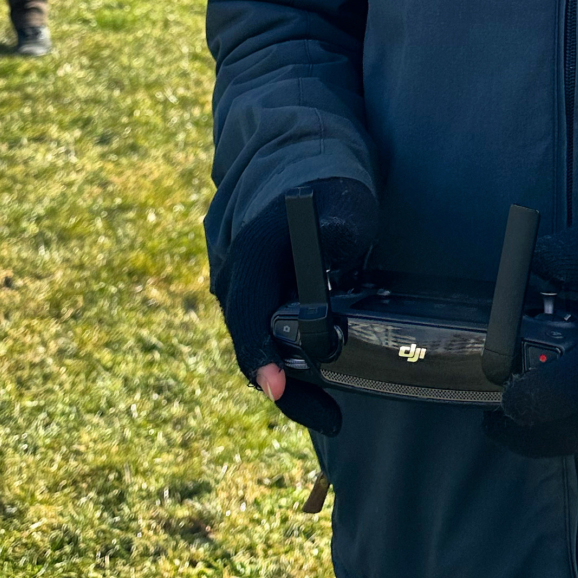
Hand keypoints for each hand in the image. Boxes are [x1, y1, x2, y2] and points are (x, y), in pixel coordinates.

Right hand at [212, 177, 377, 435]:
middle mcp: (234, 272)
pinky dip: (284, 358)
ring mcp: (239, 283)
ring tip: (327, 410)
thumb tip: (339, 248)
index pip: (249, 312)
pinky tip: (316, 378)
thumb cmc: (327, 183)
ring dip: (286, 376)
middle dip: (285, 386)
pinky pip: (260, 331)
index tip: (277, 388)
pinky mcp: (252, 290)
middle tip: (331, 418)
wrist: (299, 159)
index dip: (260, 354)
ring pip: (254, 340)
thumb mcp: (343, 202)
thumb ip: (341, 227)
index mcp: (251, 252)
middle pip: (250, 341)